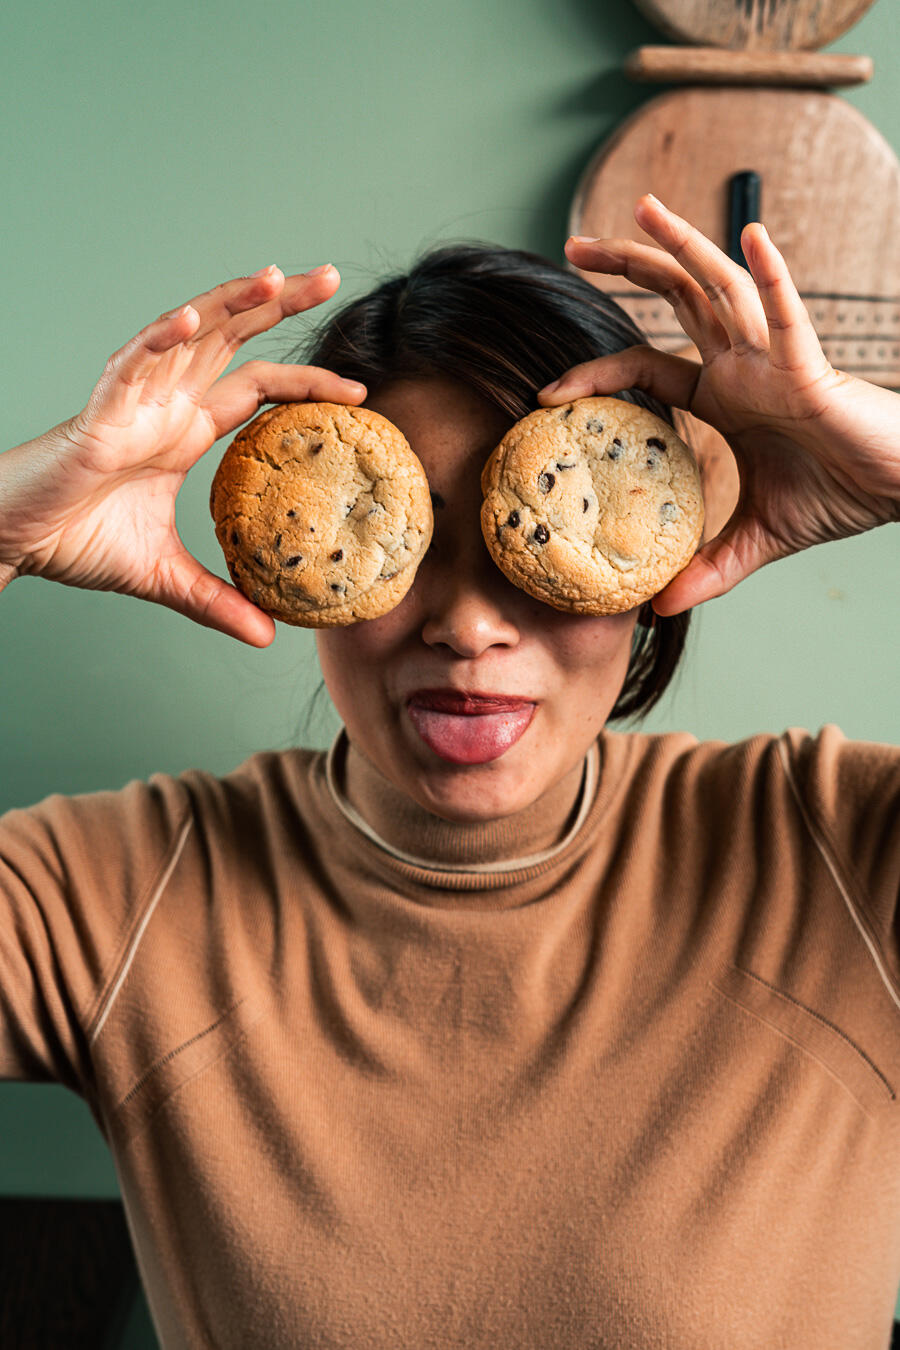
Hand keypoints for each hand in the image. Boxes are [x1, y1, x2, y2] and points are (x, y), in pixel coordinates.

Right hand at [0, 264, 365, 644]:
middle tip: (330, 275)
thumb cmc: (76, 540)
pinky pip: (131, 365)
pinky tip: (191, 319)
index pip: (259, 388)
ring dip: (230, 302)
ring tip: (276, 277)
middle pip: (233, 336)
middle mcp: (166, 404)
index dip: (306, 381)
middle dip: (281, 302)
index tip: (358, 391)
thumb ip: (217, 601)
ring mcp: (134, 402)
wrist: (15, 541)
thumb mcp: (165, 577)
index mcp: (186, 430)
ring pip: (188, 335)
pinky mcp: (99, 414)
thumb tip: (268, 635)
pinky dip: (159, 339)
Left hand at [538, 194, 899, 614]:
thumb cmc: (840, 495)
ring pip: (721, 288)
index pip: (647, 367)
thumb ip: (707, 568)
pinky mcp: (813, 370)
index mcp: (726, 395)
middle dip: (626, 265)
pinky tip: (749, 236)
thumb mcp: (757, 538)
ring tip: (641, 209)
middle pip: (676, 298)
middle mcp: (743, 365)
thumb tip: (657, 610)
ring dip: (683, 245)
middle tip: (571, 246)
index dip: (598, 372)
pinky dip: (772, 278)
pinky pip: (789, 318)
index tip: (546, 390)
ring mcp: (775, 360)